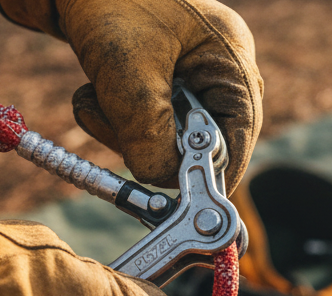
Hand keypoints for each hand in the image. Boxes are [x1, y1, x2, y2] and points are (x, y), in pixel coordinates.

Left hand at [0, 0, 263, 190]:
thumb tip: (161, 178)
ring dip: (124, 129)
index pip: (238, 133)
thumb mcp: (126, 68)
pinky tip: (92, 91)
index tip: (187, 203)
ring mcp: (184, 73)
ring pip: (165, 136)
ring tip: (97, 95)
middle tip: (116, 123)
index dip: (213, 170)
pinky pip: (140, 122)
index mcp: (229, 56)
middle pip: (201, 140)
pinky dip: (111, 118)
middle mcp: (214, 67)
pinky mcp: (151, 79)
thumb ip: (148, 129)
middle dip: (153, 142)